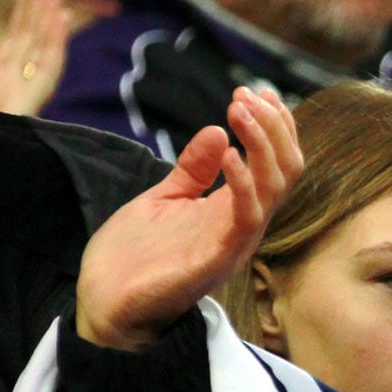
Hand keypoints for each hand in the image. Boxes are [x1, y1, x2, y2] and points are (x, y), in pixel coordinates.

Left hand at [0, 0, 71, 115]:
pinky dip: (54, 44)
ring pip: (41, 44)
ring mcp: (20, 95)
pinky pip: (44, 70)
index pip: (20, 37)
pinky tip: (59, 19)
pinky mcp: (23, 104)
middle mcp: (13, 85)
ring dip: (51, 9)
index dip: (31, 6)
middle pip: (35, 34)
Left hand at [74, 89, 302, 349]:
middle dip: (274, 127)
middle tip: (245, 94)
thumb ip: (193, 169)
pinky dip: (244, 181)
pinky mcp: (219, 258)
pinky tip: (229, 152)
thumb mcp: (164, 198)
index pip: (276, 165)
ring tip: (238, 109)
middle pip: (286, 171)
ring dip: (263, 143)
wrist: (104, 301)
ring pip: (275, 188)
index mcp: (235, 211)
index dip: (274, 126)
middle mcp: (245, 225)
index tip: (253, 90)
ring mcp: (235, 242)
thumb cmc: (134, 256)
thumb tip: (217, 131)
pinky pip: (247, 216)